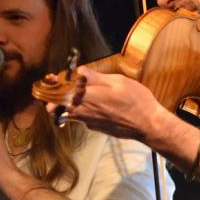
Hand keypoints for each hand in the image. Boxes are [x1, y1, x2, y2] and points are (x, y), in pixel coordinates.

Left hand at [47, 66, 166, 141]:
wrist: (147, 125)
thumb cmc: (136, 101)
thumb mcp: (118, 82)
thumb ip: (96, 77)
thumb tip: (79, 71)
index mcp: (88, 97)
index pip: (60, 92)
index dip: (53, 84)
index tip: (51, 78)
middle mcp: (85, 112)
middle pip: (58, 107)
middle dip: (53, 98)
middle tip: (55, 88)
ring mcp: (89, 122)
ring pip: (68, 114)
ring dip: (66, 105)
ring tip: (71, 95)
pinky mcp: (96, 128)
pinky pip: (82, 119)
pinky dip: (80, 111)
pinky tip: (92, 105)